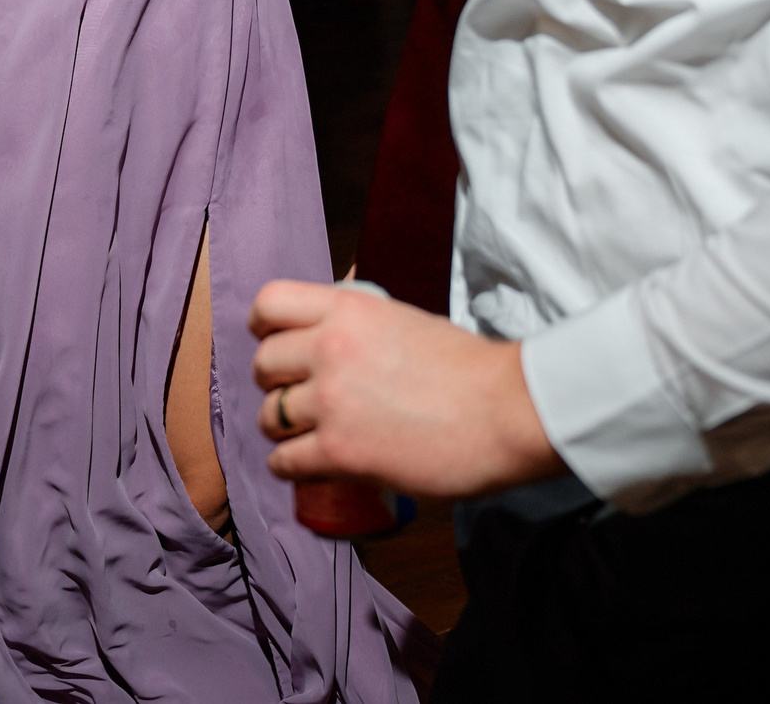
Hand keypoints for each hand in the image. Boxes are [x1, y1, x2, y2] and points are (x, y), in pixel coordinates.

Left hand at [248, 279, 556, 499]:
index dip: (264, 327)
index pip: (270, 303)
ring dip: (281, 428)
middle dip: (274, 383)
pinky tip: (302, 466)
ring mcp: (331, 401)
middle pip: (263, 364)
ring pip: (268, 416)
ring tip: (302, 435)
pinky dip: (288, 467)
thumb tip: (338, 321)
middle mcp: (330, 348)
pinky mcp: (339, 451)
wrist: (506, 412)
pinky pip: (284, 461)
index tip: (272, 342)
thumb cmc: (470, 369)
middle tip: (296, 396)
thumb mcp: (407, 320)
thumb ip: (365, 323)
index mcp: (349, 309)